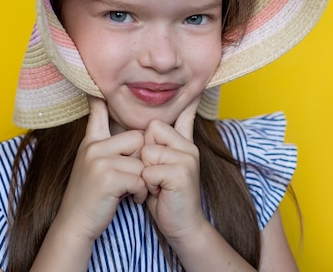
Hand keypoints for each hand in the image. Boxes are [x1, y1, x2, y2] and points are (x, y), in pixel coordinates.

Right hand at [55, 96, 147, 242]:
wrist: (75, 225)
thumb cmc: (91, 198)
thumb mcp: (93, 166)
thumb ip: (105, 147)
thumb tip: (124, 132)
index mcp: (91, 142)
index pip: (98, 111)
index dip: (100, 96)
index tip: (98, 81)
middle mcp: (93, 147)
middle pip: (138, 139)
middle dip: (142, 160)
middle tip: (134, 179)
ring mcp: (99, 161)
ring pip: (141, 160)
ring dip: (144, 180)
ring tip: (134, 191)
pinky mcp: (107, 177)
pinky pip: (140, 177)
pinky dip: (142, 192)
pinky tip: (133, 200)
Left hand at [140, 98, 206, 241]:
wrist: (182, 226)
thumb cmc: (166, 195)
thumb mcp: (163, 162)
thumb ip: (166, 137)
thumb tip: (174, 107)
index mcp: (184, 141)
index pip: (166, 118)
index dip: (159, 126)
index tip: (184, 105)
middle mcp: (188, 146)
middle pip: (149, 131)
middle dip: (144, 155)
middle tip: (156, 175)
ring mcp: (187, 159)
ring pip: (147, 151)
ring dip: (145, 172)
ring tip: (158, 184)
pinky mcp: (181, 174)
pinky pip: (148, 170)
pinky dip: (148, 185)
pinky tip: (160, 193)